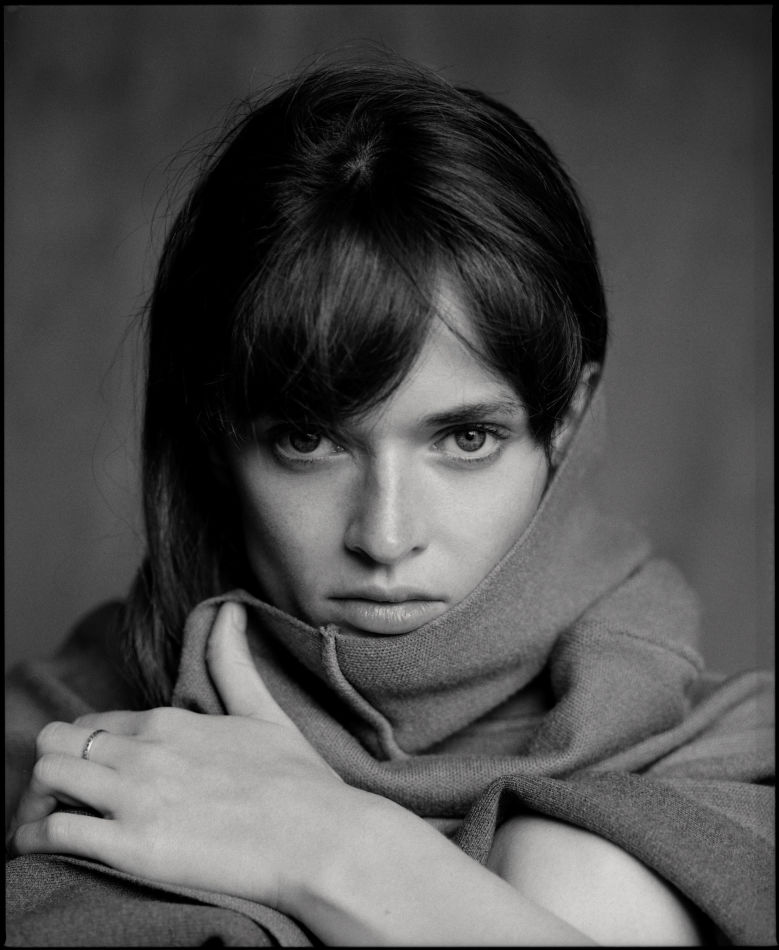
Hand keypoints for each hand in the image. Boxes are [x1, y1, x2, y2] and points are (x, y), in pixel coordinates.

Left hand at [8, 602, 362, 909]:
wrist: (321, 838)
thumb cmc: (298, 780)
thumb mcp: (263, 711)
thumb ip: (234, 663)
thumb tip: (230, 611)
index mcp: (170, 722)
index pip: (92, 724)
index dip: (84, 749)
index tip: (92, 774)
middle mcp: (146, 752)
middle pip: (58, 745)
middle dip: (54, 769)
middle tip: (66, 799)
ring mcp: (136, 797)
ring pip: (46, 779)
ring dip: (38, 802)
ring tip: (53, 825)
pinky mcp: (132, 846)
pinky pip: (54, 833)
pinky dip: (37, 840)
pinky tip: (48, 849)